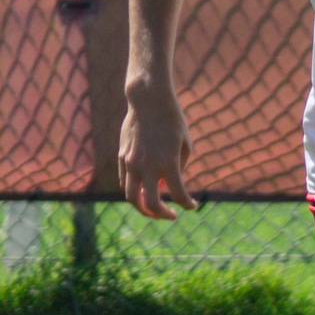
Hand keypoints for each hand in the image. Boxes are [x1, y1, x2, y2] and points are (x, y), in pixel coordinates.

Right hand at [120, 85, 196, 218]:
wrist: (148, 99)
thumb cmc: (172, 120)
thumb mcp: (184, 144)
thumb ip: (178, 170)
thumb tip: (167, 188)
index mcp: (168, 163)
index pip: (178, 195)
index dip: (188, 204)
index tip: (192, 205)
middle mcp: (147, 166)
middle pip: (150, 204)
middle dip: (161, 214)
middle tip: (170, 214)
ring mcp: (131, 162)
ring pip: (131, 197)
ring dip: (143, 208)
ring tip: (153, 209)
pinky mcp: (122, 157)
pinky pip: (125, 182)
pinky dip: (134, 191)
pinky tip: (144, 189)